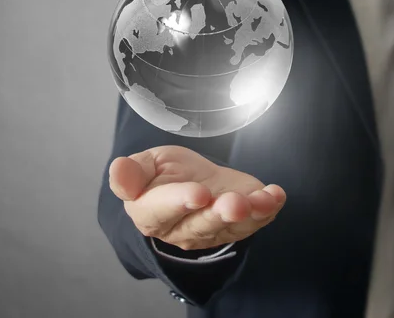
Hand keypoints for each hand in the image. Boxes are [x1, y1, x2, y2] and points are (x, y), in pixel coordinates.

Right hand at [109, 145, 285, 250]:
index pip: (163, 210)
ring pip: (231, 227)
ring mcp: (213, 231)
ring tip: (262, 199)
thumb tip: (118, 171)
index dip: (180, 202)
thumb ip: (132, 172)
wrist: (194, 180)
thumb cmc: (167, 172)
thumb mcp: (147, 162)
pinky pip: (255, 222)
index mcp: (151, 212)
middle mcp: (182, 229)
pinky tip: (276, 195)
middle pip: (201, 225)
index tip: (198, 194)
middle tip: (235, 202)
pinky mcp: (237, 227)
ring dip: (250, 214)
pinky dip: (268, 209)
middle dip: (220, 214)